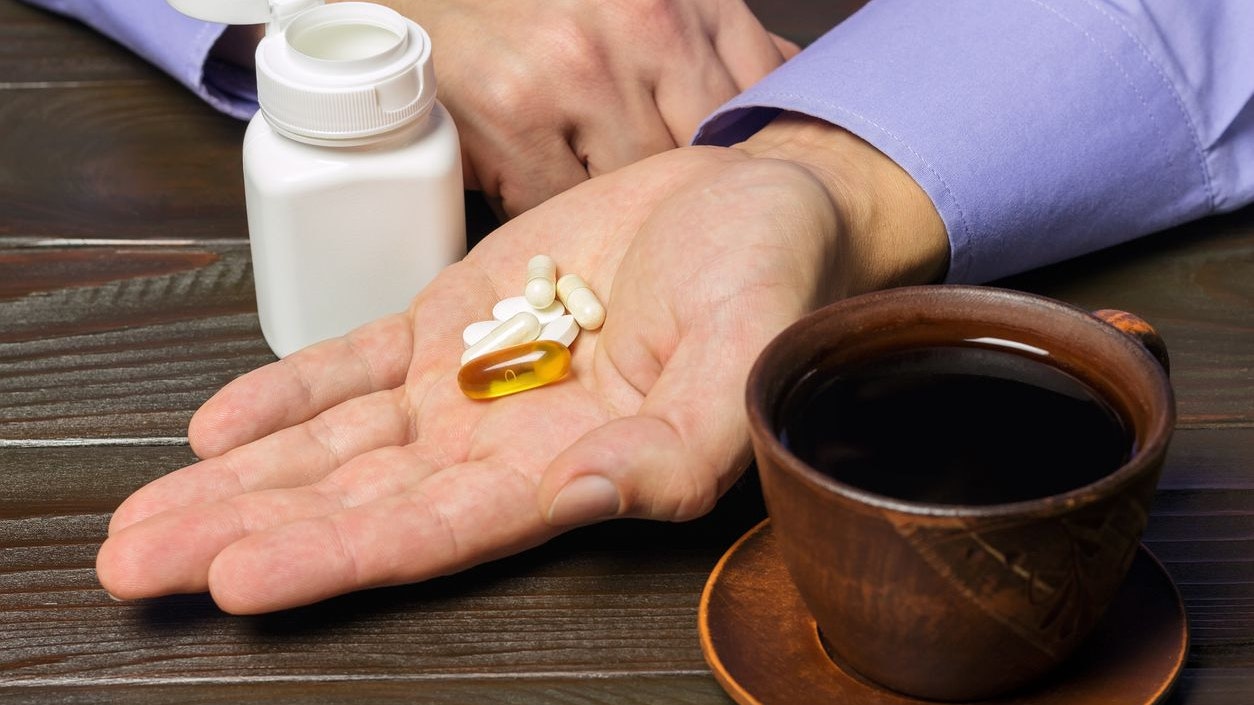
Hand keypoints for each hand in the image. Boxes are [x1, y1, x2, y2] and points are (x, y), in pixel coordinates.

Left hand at [96, 116, 945, 612]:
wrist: (751, 202)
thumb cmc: (766, 283)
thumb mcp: (742, 359)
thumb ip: (677, 446)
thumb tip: (593, 496)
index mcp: (573, 470)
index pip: (442, 529)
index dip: (346, 555)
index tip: (244, 578)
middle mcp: (507, 444)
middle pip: (360, 502)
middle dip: (248, 535)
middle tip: (142, 568)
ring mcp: (472, 385)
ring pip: (337, 446)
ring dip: (241, 480)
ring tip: (148, 519)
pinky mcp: (453, 321)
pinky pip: (355, 365)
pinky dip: (287, 393)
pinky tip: (218, 428)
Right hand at [352, 0, 797, 214]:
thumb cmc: (553, 5)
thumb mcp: (656, 1)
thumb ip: (727, 44)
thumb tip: (797, 82)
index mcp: (683, 2)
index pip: (749, 105)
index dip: (740, 157)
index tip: (725, 185)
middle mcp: (638, 29)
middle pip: (692, 156)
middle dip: (671, 184)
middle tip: (650, 195)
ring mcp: (573, 75)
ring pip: (629, 186)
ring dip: (609, 197)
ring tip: (583, 170)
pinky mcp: (512, 118)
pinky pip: (559, 202)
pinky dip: (551, 200)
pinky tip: (539, 169)